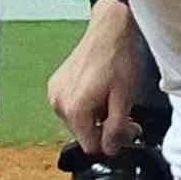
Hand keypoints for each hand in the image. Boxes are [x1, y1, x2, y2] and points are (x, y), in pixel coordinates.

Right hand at [47, 0, 158, 157]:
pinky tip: (98, 91)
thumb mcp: (124, 99)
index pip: (91, 146)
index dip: (111, 143)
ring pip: (77, 122)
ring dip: (95, 118)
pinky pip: (71, 108)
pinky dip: (85, 106)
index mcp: (75, 109)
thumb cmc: (118, 59)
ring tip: (110, 99)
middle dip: (103, 129)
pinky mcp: (55, 85)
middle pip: (83, 135)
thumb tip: (109, 150)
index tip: (125, 130)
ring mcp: (55, 93)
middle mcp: (59, 103)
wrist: (109, 29)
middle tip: (123, 115)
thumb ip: (116, 129)